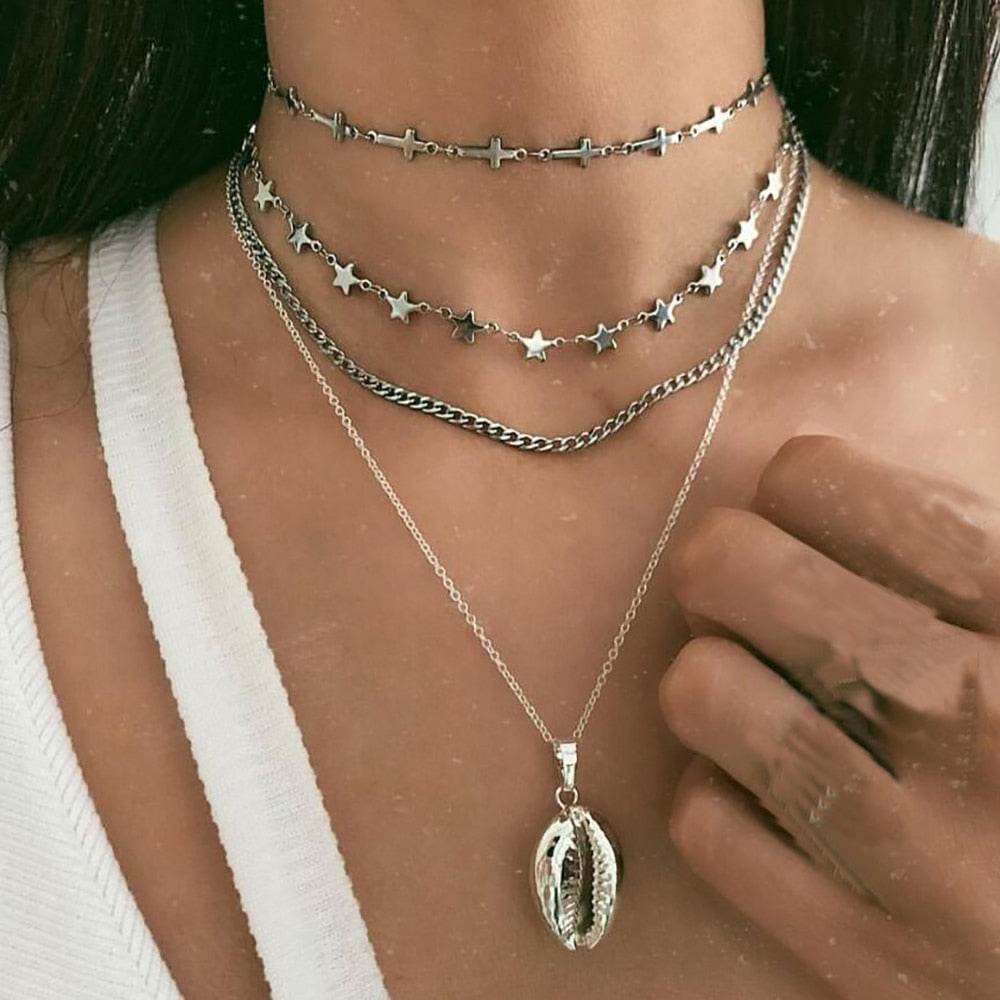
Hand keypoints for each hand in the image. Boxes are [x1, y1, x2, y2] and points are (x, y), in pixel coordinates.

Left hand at [660, 435, 999, 999]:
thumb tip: (820, 481)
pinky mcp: (865, 946)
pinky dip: (722, 797)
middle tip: (754, 592)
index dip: (792, 486)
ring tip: (760, 693)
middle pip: (727, 568)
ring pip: (698, 688)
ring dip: (714, 680)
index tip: (806, 514)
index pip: (819, 484)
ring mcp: (909, 842)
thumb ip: (960, 553)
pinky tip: (770, 794)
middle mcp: (960, 714)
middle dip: (724, 565)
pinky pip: (706, 823)